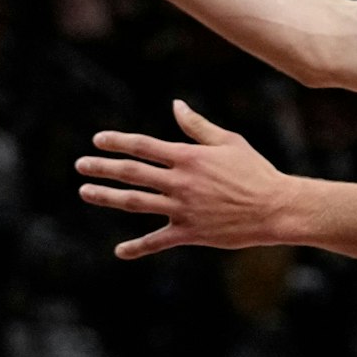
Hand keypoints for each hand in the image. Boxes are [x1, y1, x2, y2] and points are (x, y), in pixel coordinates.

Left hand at [75, 100, 309, 259]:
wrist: (276, 208)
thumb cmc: (255, 171)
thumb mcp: (229, 142)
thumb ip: (198, 126)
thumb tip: (175, 105)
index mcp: (189, 157)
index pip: (144, 146)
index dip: (118, 142)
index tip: (98, 140)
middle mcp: (181, 182)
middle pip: (132, 173)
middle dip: (103, 167)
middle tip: (80, 165)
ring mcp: (183, 209)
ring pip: (136, 202)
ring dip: (107, 197)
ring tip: (86, 192)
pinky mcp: (190, 233)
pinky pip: (157, 241)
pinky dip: (137, 248)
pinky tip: (120, 251)